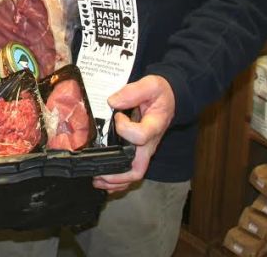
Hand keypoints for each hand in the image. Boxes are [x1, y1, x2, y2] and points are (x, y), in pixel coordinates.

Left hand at [93, 74, 175, 192]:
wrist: (169, 99)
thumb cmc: (160, 93)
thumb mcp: (151, 85)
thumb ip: (133, 92)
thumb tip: (113, 102)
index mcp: (154, 127)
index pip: (140, 136)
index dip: (125, 128)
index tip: (118, 116)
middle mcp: (149, 144)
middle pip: (137, 169)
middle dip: (116, 175)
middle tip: (97, 171)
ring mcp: (144, 150)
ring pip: (133, 175)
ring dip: (115, 181)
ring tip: (96, 180)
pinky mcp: (139, 152)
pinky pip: (131, 172)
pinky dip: (118, 180)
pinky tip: (103, 181)